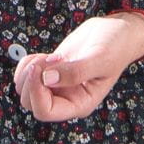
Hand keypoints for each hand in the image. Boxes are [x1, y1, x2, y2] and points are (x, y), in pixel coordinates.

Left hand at [11, 13, 143, 121]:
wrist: (118, 32)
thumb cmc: (116, 47)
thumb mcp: (99, 58)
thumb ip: (75, 72)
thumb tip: (46, 79)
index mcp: (79, 104)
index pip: (44, 111)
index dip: (36, 91)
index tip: (40, 68)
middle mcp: (66, 98)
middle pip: (30, 102)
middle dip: (31, 80)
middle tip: (49, 59)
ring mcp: (57, 84)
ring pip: (25, 88)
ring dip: (28, 70)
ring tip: (48, 57)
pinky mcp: (51, 70)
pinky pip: (27, 74)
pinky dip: (28, 63)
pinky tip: (44, 55)